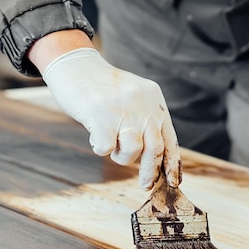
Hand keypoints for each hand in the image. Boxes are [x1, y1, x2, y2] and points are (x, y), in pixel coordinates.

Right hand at [41, 47, 180, 189]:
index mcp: (154, 99)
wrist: (75, 64)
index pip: (169, 138)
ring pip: (133, 151)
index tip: (173, 181)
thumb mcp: (134, 96)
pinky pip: (106, 148)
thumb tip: (155, 159)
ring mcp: (122, 110)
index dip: (172, 164)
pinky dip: (100, 148)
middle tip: (145, 184)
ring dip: (121, 157)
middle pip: (156, 148)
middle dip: (150, 171)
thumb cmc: (102, 86)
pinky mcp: (100, 115)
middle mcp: (142, 104)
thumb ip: (146, 120)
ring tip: (112, 145)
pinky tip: (95, 136)